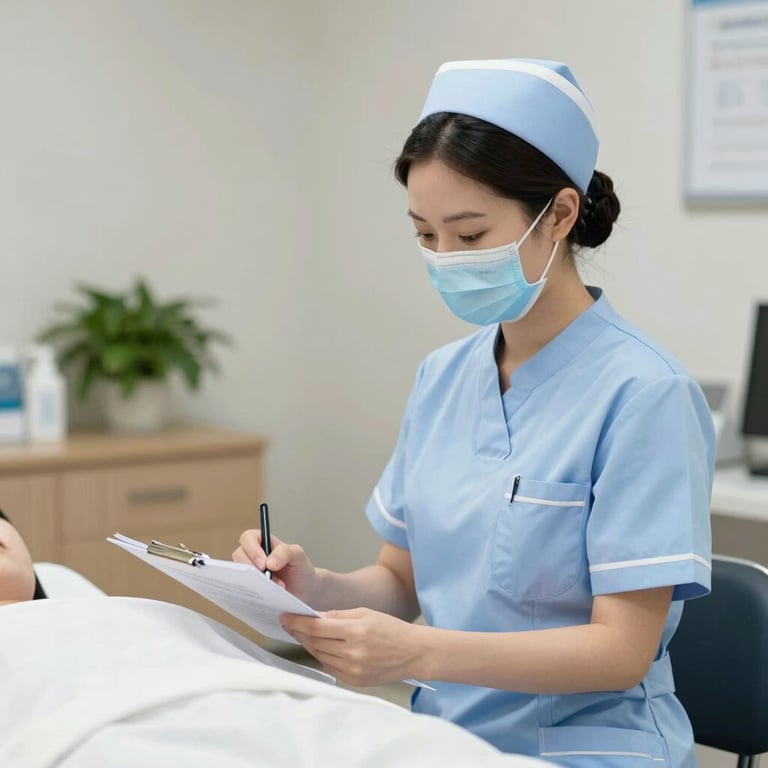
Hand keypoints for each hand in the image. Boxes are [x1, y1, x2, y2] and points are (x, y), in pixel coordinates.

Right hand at [233, 530, 317, 603]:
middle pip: (239, 555)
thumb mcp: (298, 555)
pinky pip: (242, 589)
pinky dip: (251, 593)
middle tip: (267, 578)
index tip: (263, 564)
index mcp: (263, 542)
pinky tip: (265, 597)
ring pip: (239, 573)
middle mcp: (253, 555)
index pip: (248, 538)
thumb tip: (269, 562)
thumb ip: (285, 552)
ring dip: (253, 582)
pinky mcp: (250, 587)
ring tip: (273, 589)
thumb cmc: (300, 568)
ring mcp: (250, 572)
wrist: (305, 591)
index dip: (252, 550)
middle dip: (252, 568)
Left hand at [280, 608, 422, 686]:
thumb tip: (315, 617)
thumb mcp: (365, 613)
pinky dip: (322, 655)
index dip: (297, 622)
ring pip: (319, 655)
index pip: (316, 627)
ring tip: (301, 634)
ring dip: (308, 644)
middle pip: (314, 642)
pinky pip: (330, 666)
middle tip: (288, 623)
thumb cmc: (391, 628)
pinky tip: (319, 647)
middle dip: (299, 632)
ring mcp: (352, 669)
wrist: (413, 652)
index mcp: (355, 631)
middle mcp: (352, 653)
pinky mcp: (354, 680)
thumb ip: (338, 616)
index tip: (284, 617)